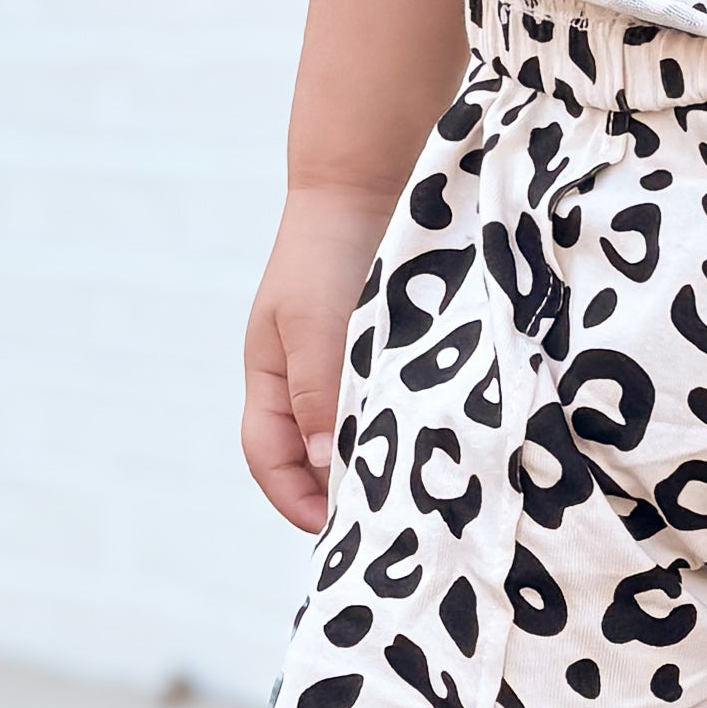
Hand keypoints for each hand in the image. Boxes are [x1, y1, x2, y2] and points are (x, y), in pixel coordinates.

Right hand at [242, 184, 396, 529]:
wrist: (371, 179)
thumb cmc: (327, 249)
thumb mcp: (313, 325)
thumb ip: (317, 395)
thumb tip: (328, 468)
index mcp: (270, 377)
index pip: (267, 458)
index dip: (293, 499)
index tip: (332, 529)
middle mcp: (306, 379)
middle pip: (314, 457)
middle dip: (340, 493)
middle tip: (384, 522)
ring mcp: (349, 365)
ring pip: (359, 434)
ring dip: (380, 460)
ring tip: (415, 487)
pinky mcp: (393, 350)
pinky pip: (397, 402)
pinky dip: (410, 425)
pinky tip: (439, 437)